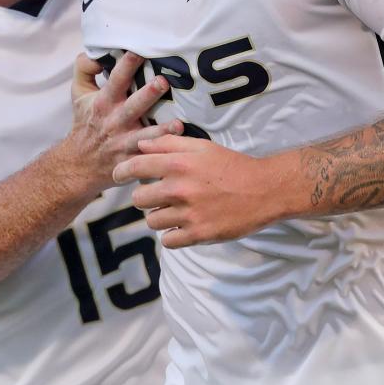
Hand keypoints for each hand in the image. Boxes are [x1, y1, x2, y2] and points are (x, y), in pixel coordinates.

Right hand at [66, 52, 181, 189]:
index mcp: (103, 102)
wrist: (78, 164)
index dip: (126, 65)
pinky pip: (149, 157)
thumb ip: (84, 68)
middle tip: (163, 82)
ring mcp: (123, 142)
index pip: (116, 80)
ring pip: (144, 135)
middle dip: (148, 94)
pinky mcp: (132, 161)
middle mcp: (114, 121)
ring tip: (178, 124)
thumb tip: (97, 54)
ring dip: (161, 131)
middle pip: (133, 106)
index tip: (138, 51)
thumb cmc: (85, 122)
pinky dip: (162, 154)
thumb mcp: (78, 93)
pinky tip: (179, 150)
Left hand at [112, 134, 275, 247]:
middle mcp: (180, 188)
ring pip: (152, 222)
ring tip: (175, 211)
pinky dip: (172, 235)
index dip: (121, 172)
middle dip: (145, 198)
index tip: (118, 176)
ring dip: (159, 217)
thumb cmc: (232, 166)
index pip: (135, 167)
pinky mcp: (199, 235)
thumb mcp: (202, 146)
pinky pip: (167, 241)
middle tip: (159, 196)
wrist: (265, 190)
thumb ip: (169, 143)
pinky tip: (183, 225)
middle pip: (139, 199)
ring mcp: (189, 214)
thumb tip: (140, 144)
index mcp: (179, 164)